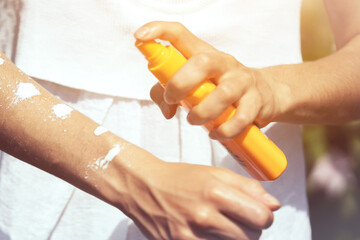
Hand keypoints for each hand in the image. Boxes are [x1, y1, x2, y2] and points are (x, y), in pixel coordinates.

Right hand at [119, 161, 279, 239]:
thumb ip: (247, 187)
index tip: (255, 213)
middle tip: (236, 220)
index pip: (262, 217)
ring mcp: (190, 235)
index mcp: (215, 192)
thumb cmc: (179, 179)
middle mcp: (204, 216)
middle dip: (250, 229)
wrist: (141, 188)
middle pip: (251, 237)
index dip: (264, 216)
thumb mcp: (213, 173)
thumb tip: (274, 205)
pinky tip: (208, 235)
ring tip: (220, 228)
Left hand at [135, 21, 285, 139]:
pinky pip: (241, 117)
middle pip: (201, 62)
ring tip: (194, 120)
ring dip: (203, 112)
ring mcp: (241, 79)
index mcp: (201, 53)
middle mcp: (222, 61)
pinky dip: (225, 130)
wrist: (264, 94)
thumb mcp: (191, 85)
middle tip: (172, 99)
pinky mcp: (256, 100)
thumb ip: (167, 94)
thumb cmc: (217, 87)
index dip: (159, 31)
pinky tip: (216, 133)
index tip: (140, 36)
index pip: (179, 33)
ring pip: (223, 93)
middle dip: (180, 83)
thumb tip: (166, 110)